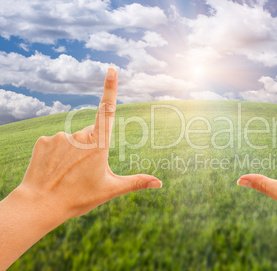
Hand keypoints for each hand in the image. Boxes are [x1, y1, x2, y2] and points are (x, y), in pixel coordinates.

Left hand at [18, 67, 161, 220]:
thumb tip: (160, 183)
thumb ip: (136, 182)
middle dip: (91, 148)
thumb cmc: (78, 198)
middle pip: (91, 135)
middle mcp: (79, 136)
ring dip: (73, 152)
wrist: (39, 206)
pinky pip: (55, 143)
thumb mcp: (110, 190)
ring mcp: (59, 137)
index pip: (106, 110)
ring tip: (67, 174)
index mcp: (98, 144)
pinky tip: (53, 169)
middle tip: (83, 172)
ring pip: (72, 140)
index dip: (110, 88)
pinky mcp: (43, 141)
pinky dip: (56, 154)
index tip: (111, 69)